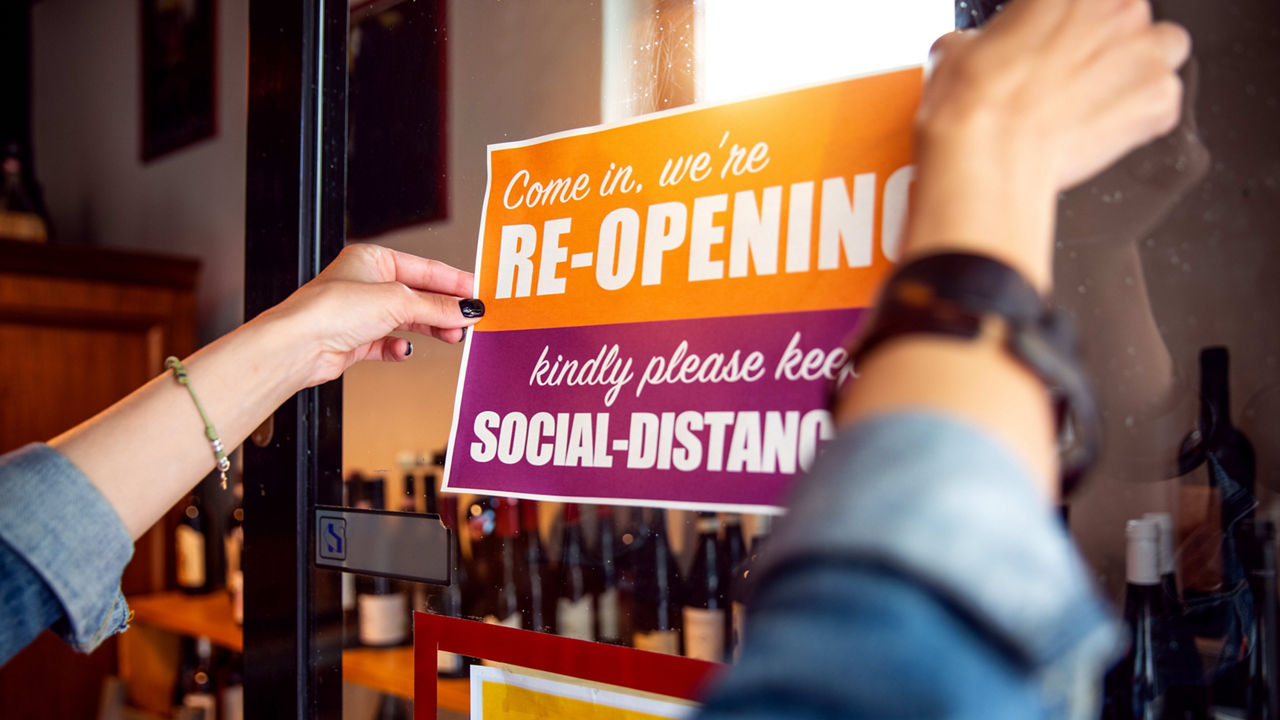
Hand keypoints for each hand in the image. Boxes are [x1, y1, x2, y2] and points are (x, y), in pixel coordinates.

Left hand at [263, 243, 482, 387]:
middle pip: (418, 296)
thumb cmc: (331, 310)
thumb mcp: (396, 301)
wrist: (298, 346)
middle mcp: (365, 284)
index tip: (479, 292)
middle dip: (444, 310)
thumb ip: (436, 306)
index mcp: (372, 260)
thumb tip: (467, 308)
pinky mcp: (355, 341)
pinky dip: (399, 348)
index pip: (424, 269)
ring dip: (430, 330)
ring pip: (407, 321)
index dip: (454, 282)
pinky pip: (387, 344)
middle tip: (470, 320)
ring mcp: (360, 314)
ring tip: (452, 337)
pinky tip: (405, 351)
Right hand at [903, 0, 1190, 289]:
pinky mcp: (1158, 99)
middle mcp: (1115, 8)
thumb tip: (977, 50)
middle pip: (1128, 13)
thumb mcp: (954, 51)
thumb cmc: (974, 105)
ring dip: (1139, 68)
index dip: (1064, 22)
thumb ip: (984, 40)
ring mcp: (1145, 52)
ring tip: (1099, 98)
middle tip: (1070, 72)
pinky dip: (1142, 118)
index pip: (1079, 1)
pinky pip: (1164, 102)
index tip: (1050, 39)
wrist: (987, 158)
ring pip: (1165, 48)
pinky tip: (1104, 131)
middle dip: (1106, 41)